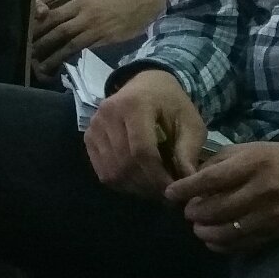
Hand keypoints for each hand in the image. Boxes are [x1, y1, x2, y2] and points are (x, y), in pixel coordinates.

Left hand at [32, 0, 163, 80]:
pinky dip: (68, 56)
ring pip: (66, 39)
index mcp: (77, 1)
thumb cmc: (110, 2)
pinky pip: (80, 47)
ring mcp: (91, 25)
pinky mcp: (100, 37)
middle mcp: (82, 12)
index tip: (25, 36)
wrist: (137, 8)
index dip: (37, 25)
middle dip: (40, 41)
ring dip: (51, 53)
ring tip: (38, 65)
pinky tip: (59, 65)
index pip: (52, 13)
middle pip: (56, 27)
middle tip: (26, 53)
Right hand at [83, 68, 204, 197]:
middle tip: (165, 193)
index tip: (173, 191)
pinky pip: (102, 171)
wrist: (147, 84)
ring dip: (134, 187)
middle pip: (125, 163)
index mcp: (135, 104)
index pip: (141, 150)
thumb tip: (186, 182)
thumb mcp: (190, 122)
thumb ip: (188, 151)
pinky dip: (121, 182)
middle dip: (147, 185)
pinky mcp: (88, 136)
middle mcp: (108, 113)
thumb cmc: (171, 104)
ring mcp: (94, 125)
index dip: (157, 176)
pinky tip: (137, 181)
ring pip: (112, 171)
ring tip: (153, 188)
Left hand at [166, 142, 278, 254]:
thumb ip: (218, 162)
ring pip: (228, 231)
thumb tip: (189, 179)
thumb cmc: (277, 159)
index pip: (211, 179)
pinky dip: (222, 245)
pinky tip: (213, 240)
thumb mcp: (249, 149)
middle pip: (217, 208)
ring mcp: (271, 214)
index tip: (170, 194)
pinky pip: (243, 244)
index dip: (186, 189)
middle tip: (188, 212)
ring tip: (198, 227)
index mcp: (253, 163)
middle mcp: (263, 189)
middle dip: (195, 213)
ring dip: (205, 232)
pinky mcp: (276, 231)